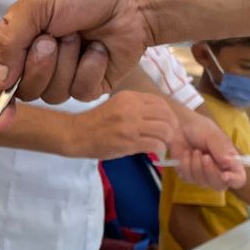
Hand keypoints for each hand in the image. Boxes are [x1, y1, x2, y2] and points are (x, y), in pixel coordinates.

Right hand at [0, 0, 157, 105]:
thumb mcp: (36, 6)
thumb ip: (10, 42)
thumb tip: (1, 82)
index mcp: (23, 40)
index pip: (2, 76)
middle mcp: (43, 61)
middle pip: (26, 90)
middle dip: (38, 66)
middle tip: (52, 39)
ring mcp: (68, 74)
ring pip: (54, 95)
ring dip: (67, 63)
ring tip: (81, 37)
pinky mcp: (93, 84)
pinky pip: (81, 92)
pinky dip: (89, 68)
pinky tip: (100, 49)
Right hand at [69, 92, 244, 184]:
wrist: (76, 134)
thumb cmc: (96, 123)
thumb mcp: (117, 106)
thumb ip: (137, 109)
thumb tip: (160, 119)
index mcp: (130, 97)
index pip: (160, 103)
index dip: (170, 116)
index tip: (169, 126)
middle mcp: (132, 108)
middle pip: (167, 116)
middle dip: (173, 129)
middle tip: (171, 139)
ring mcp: (130, 125)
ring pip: (164, 130)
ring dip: (168, 140)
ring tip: (164, 146)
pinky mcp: (128, 141)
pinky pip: (155, 144)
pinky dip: (159, 149)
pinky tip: (155, 153)